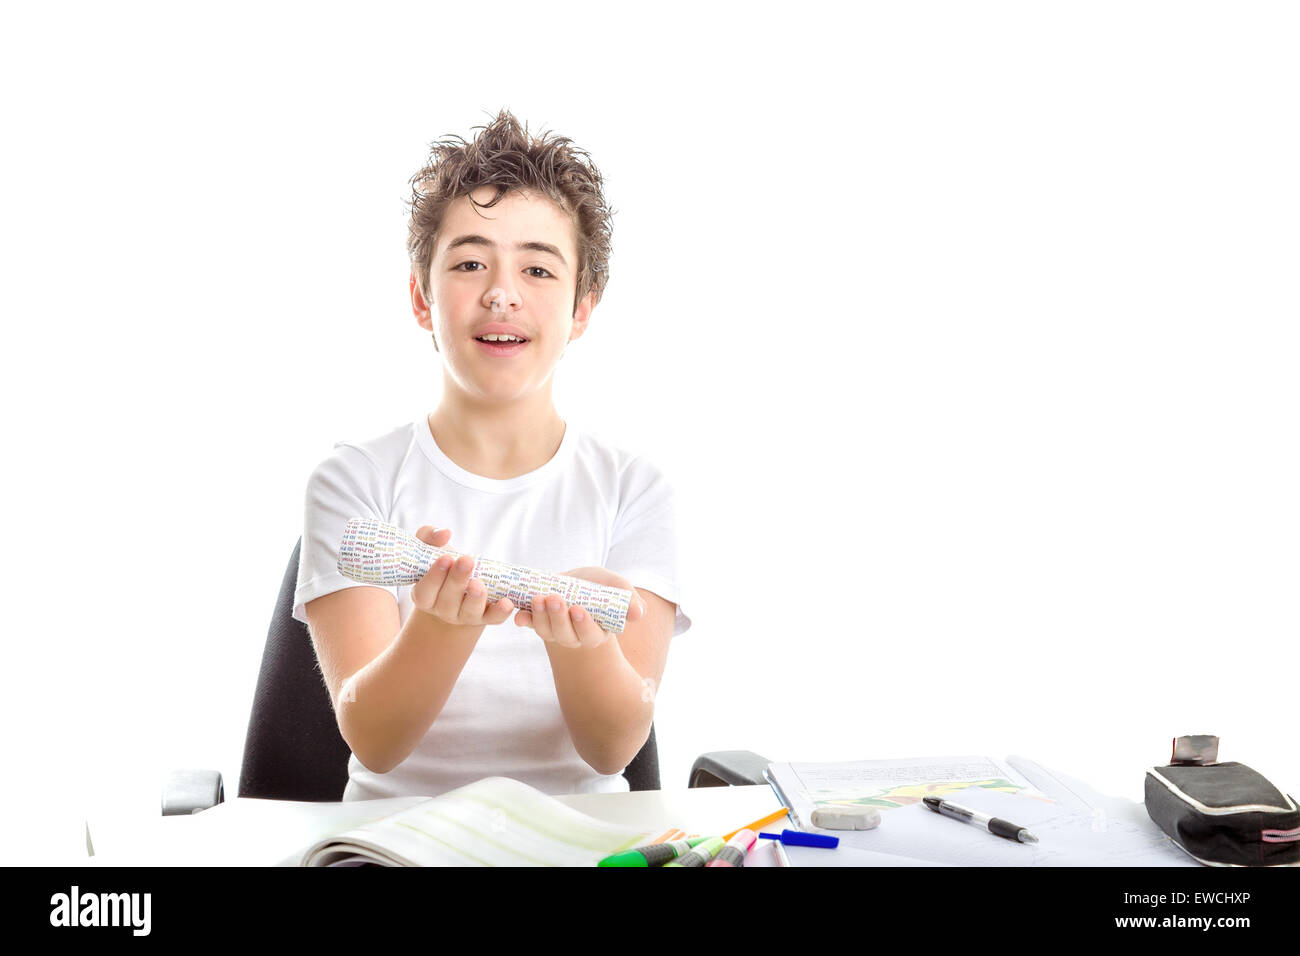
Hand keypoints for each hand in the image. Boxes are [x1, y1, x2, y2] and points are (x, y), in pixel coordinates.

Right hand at [408, 526, 514, 627]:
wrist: (460, 583)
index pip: (424, 592)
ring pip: (469, 612)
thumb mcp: (429, 547)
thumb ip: (430, 536)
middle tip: (466, 561)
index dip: (434, 577)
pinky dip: (500, 612)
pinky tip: (507, 602)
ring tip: (478, 583)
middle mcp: (442, 609)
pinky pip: (493, 618)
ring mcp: (464, 616)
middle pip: (447, 601)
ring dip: (475, 598)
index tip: (445, 558)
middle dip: (457, 580)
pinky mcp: (484, 617)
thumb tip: (444, 533)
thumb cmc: (443, 562)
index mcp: (424, 596)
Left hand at [514, 567, 646, 649]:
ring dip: (540, 616)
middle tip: (555, 599)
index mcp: (597, 632)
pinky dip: (523, 620)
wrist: (575, 582)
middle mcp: (574, 637)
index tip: (579, 609)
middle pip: (565, 635)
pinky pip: (529, 624)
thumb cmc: (599, 586)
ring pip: (546, 631)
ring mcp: (554, 631)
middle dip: (559, 618)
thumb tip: (639, 614)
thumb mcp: (617, 587)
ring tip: (539, 598)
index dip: (584, 625)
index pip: (591, 635)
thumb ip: (629, 599)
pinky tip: (519, 614)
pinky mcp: (538, 622)